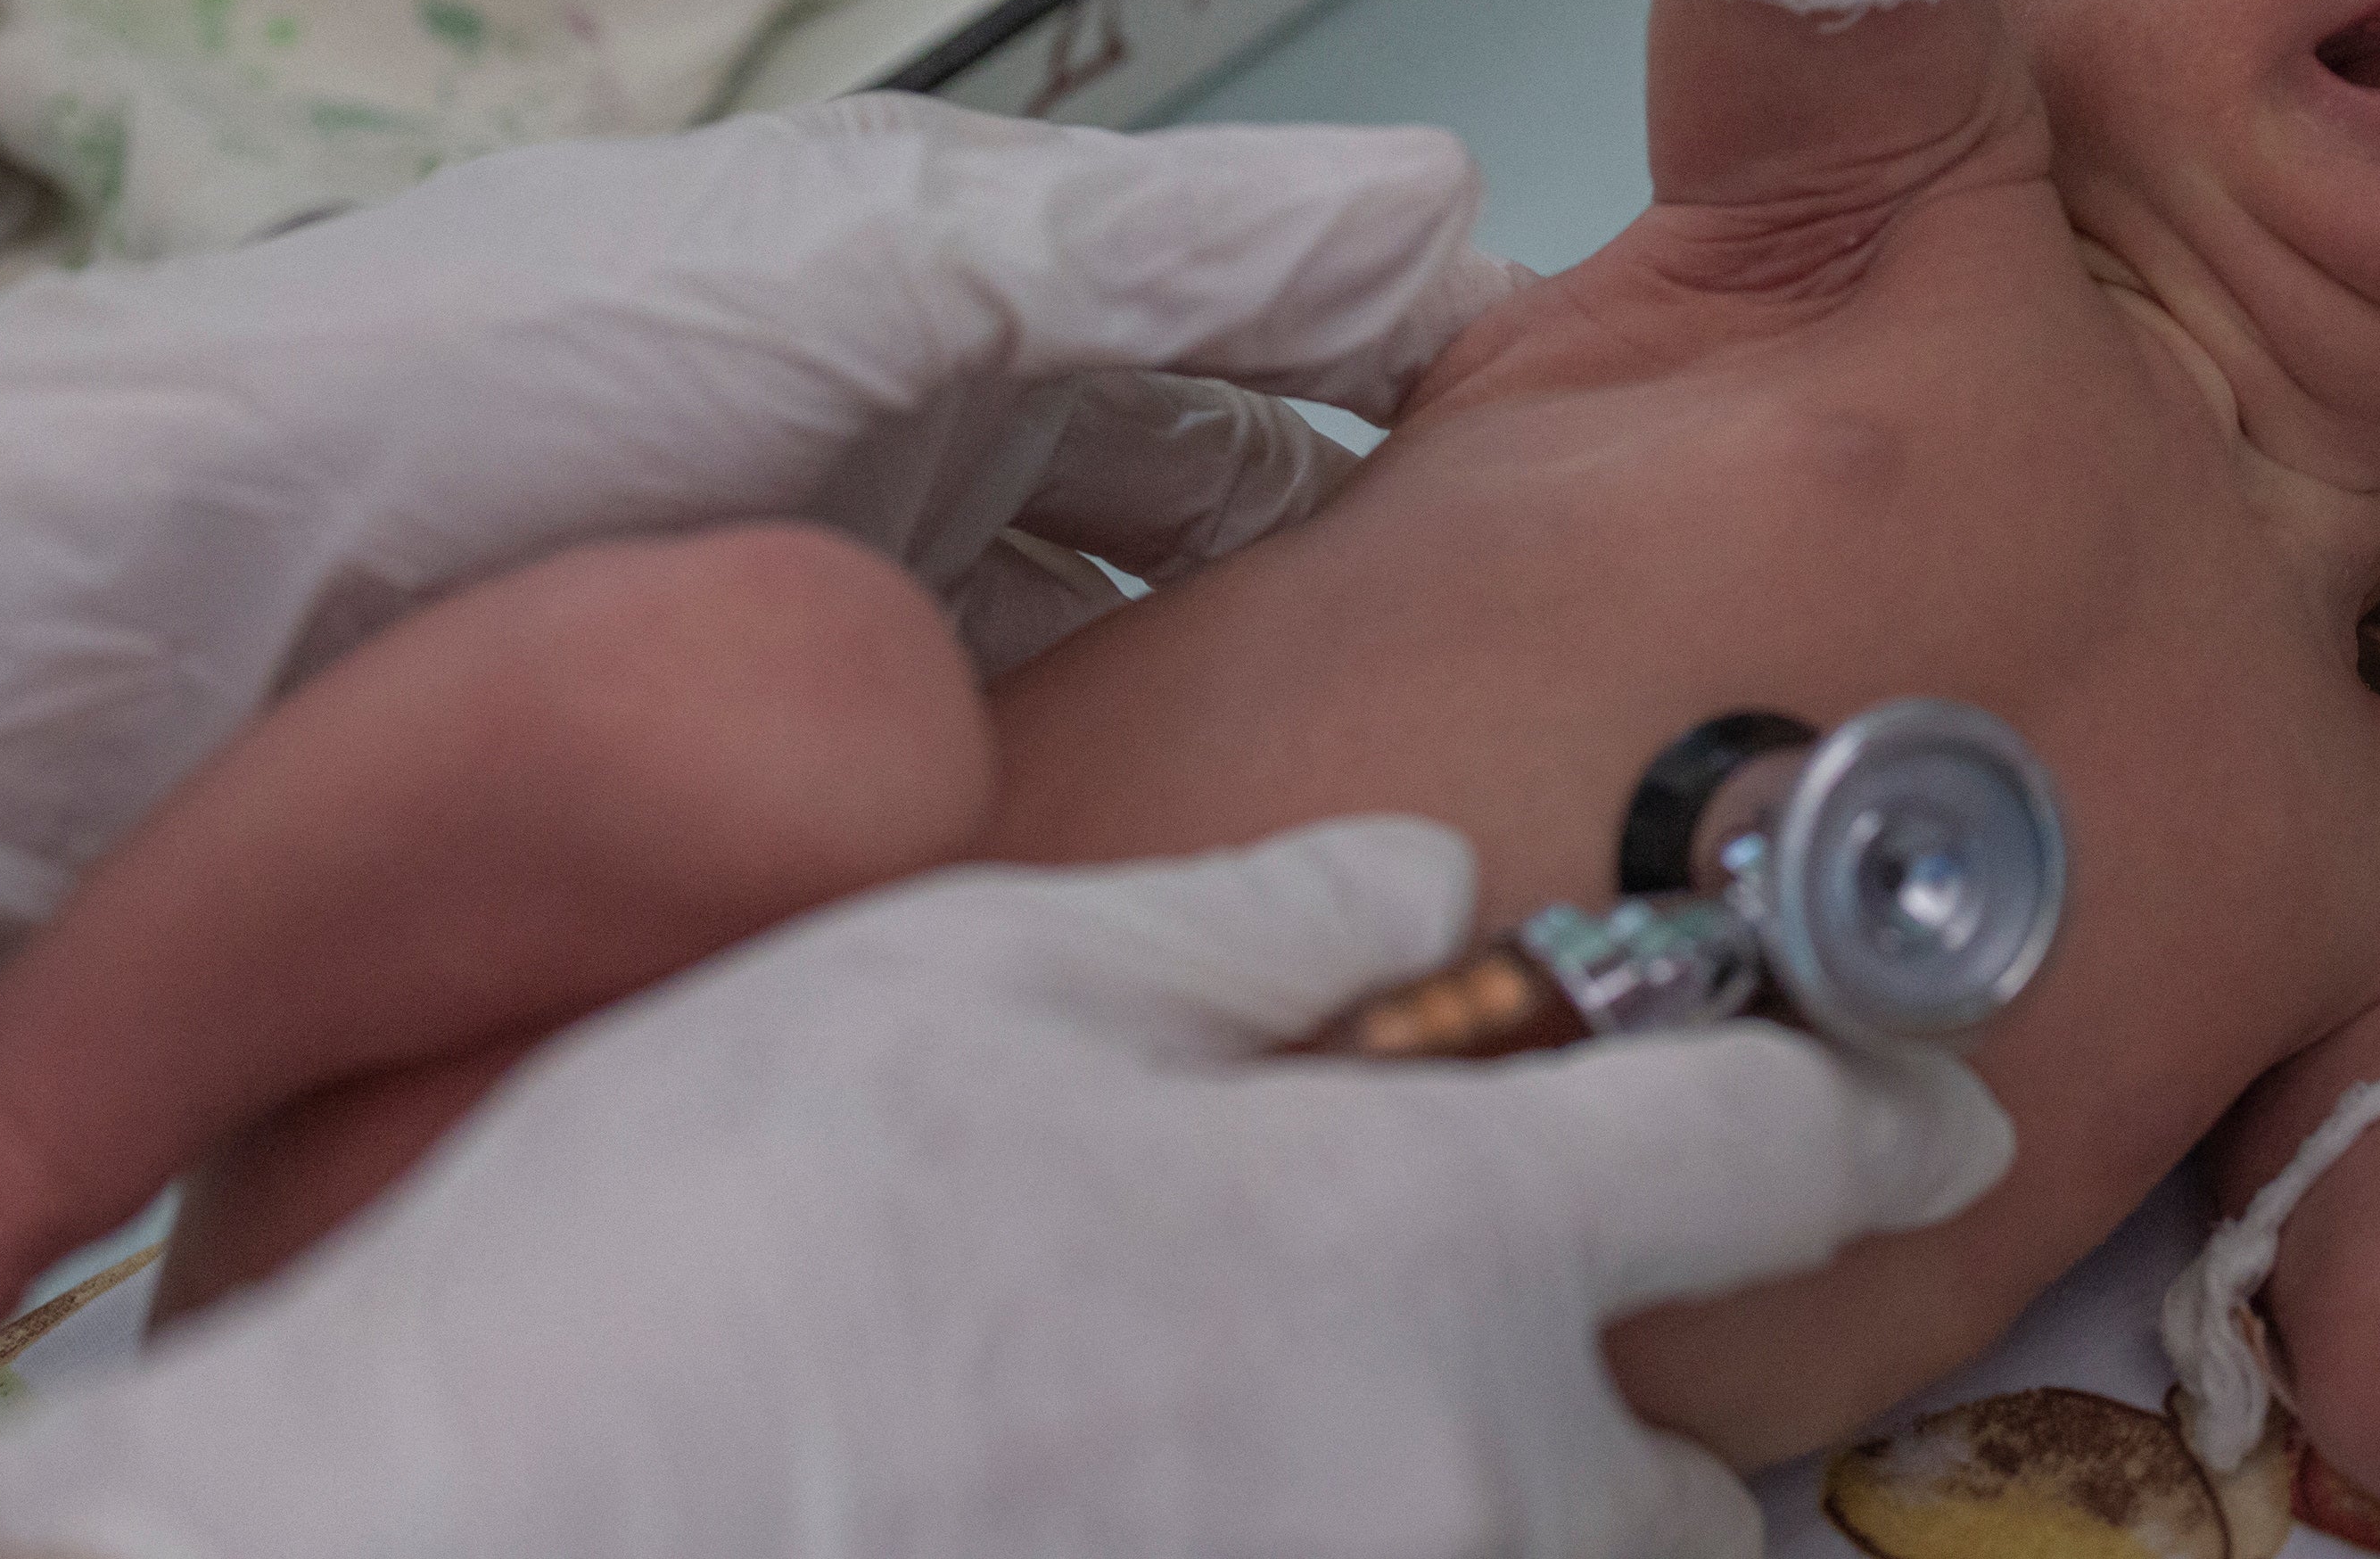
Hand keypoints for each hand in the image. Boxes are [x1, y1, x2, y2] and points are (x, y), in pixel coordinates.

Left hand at [0, 97, 1518, 1036]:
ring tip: (1359, 777)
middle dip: (1347, 559)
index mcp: (945, 277)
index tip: (1575, 458)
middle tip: (1497, 658)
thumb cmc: (468, 392)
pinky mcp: (768, 770)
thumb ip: (1154, 238)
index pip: (1252, 314)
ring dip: (1224, 703)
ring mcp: (846, 605)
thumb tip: (1445, 193)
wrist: (137, 637)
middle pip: (1204, 499)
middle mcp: (915, 431)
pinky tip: (1161, 868)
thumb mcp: (852, 267)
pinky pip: (987, 785)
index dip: (1412, 367)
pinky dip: (1085, 812)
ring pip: (1112, 655)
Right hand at [0, 818, 2015, 1558]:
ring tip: (1354, 1477)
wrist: (441, 1553)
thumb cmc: (685, 1265)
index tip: (1938, 1114)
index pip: (1759, 1155)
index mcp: (1411, 1249)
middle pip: (1687, 1500)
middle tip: (1551, 1387)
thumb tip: (1420, 886)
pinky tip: (1237, 1525)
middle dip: (1651, 1443)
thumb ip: (1242, 933)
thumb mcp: (962, 981)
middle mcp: (1441, 1490)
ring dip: (1514, 1549)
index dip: (1875, 1112)